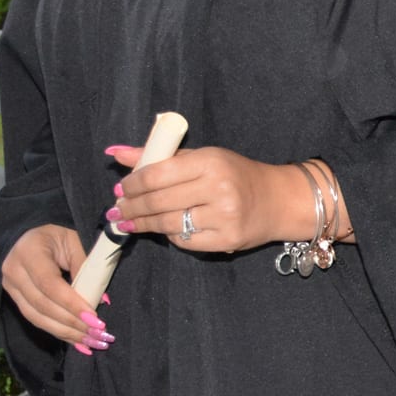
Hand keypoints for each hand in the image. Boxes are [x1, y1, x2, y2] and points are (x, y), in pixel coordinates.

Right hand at [1, 225, 110, 351]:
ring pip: (37, 318)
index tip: (95, 319)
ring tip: (91, 343)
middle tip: (98, 335)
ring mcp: (10, 287)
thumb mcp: (74, 241)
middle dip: (72, 324)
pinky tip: (76, 342)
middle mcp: (13, 272)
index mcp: (29, 252)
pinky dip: (58, 331)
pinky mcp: (14, 298)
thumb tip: (102, 300)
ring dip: (66, 333)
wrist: (28, 234)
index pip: (50, 285)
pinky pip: (36, 319)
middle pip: (42, 306)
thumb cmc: (56, 235)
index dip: (72, 304)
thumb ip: (86, 267)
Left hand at [107, 145, 307, 252]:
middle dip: (131, 207)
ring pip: (167, 224)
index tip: (120, 189)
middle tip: (117, 210)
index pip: (157, 174)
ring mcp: (224, 216)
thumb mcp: (204, 157)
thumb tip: (116, 154)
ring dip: (142, 224)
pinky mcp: (227, 240)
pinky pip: (184, 241)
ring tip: (129, 222)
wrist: (279, 200)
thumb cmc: (237, 175)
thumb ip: (162, 156)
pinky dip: (170, 235)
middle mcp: (218, 188)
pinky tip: (163, 230)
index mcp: (211, 161)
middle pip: (157, 202)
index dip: (132, 184)